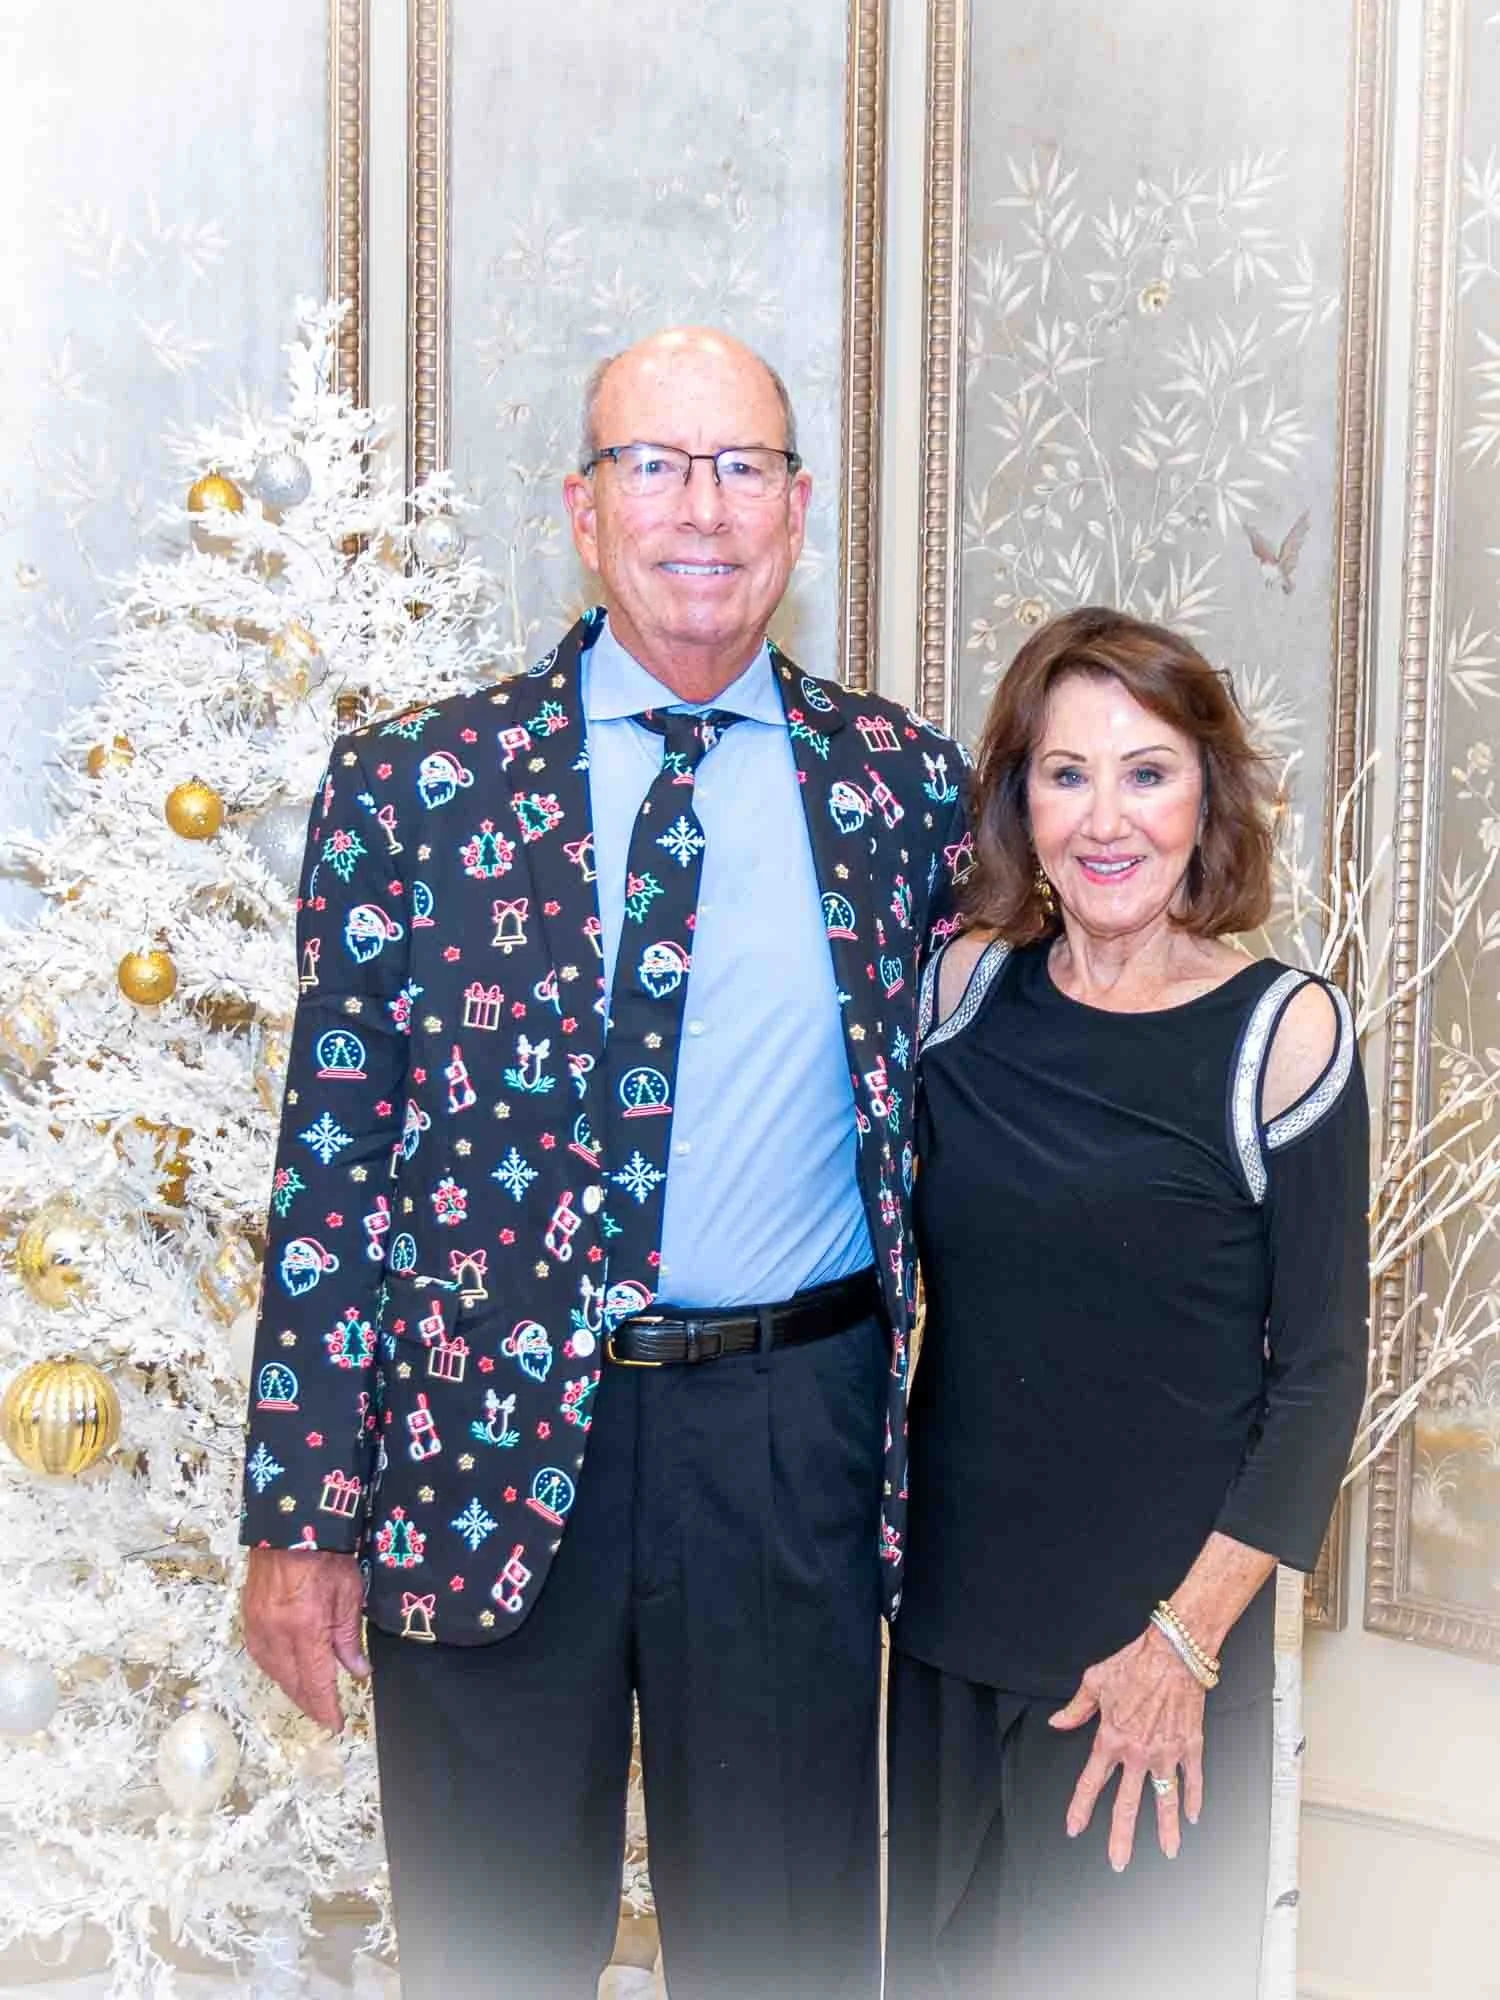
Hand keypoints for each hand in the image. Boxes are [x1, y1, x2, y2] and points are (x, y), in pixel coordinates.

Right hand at [242, 1547, 368, 1731]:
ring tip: (309, 1696)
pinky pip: (261, 1655)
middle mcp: (277, 1633)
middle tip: (325, 1714)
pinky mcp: (248, 1616)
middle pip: (292, 1682)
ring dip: (292, 1687)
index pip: (316, 1681)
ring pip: (273, 1672)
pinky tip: (288, 1671)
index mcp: (306, 1627)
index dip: (325, 1707)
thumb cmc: (327, 1555)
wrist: (290, 1524)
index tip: (335, 1723)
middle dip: (309, 1702)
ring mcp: (258, 1625)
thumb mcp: (349, 1593)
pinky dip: (276, 1669)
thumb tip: (357, 1672)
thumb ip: (350, 1637)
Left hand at [1048, 1624, 1205, 1869]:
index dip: (1080, 1807)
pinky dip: (1194, 1799)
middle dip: (1121, 1836)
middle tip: (1118, 1862)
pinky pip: (1193, 1779)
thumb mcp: (1095, 1681)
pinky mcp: (1190, 1746)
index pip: (1091, 1781)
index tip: (1074, 1829)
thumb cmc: (1134, 1663)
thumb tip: (1057, 1722)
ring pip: (1165, 1800)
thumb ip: (1076, 1708)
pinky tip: (1192, 1816)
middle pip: (1127, 1803)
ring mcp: (1166, 1752)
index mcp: (1111, 1738)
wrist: (1174, 1653)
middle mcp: (1137, 1752)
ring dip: (1166, 1828)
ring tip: (1169, 1852)